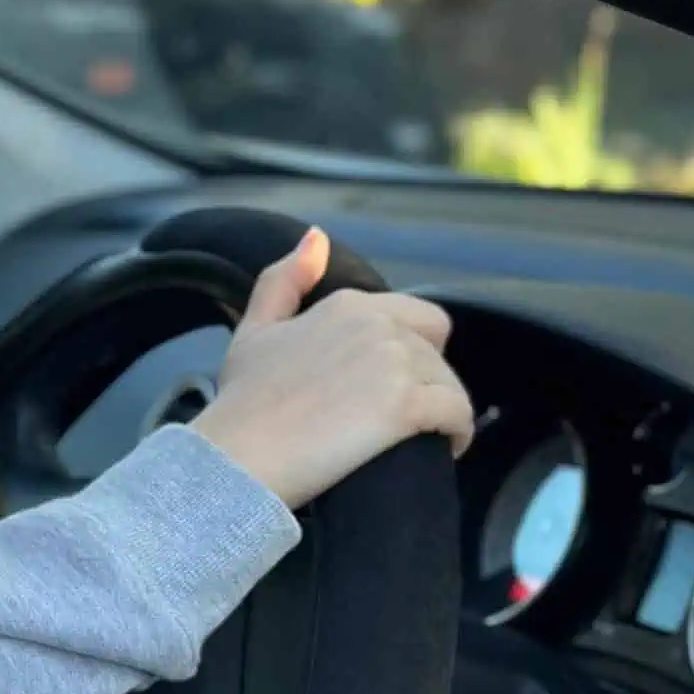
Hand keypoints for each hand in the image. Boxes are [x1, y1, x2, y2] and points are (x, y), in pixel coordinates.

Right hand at [191, 228, 473, 509]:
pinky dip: (456, 433)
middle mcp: (377, 324)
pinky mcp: (406, 406)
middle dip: (427, 381)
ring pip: (449, 383)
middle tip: (398, 417)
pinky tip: (441, 449)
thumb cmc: (241, 402)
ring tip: (418, 440)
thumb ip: (283, 280)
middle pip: (435, 351)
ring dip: (440, 411)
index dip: (408, 354)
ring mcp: (394, 363)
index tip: (384, 388)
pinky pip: (457, 413)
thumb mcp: (253, 330)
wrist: (236, 456)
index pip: (415, 318)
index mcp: (347, 304)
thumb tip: (317, 237)